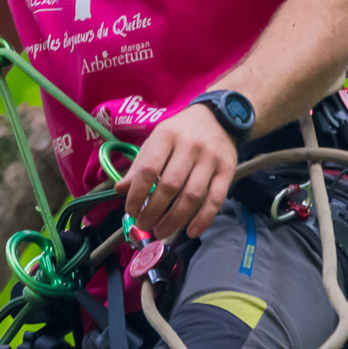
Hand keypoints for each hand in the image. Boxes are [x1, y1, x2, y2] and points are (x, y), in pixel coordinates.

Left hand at [117, 105, 237, 239]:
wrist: (218, 116)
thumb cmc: (181, 132)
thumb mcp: (156, 139)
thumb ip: (139, 164)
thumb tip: (120, 190)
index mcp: (167, 136)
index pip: (149, 169)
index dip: (136, 194)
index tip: (131, 211)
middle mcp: (190, 146)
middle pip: (170, 186)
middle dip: (154, 211)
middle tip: (144, 225)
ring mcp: (210, 159)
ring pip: (192, 196)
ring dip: (174, 220)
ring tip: (161, 232)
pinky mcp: (227, 170)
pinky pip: (216, 199)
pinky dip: (203, 219)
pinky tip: (191, 232)